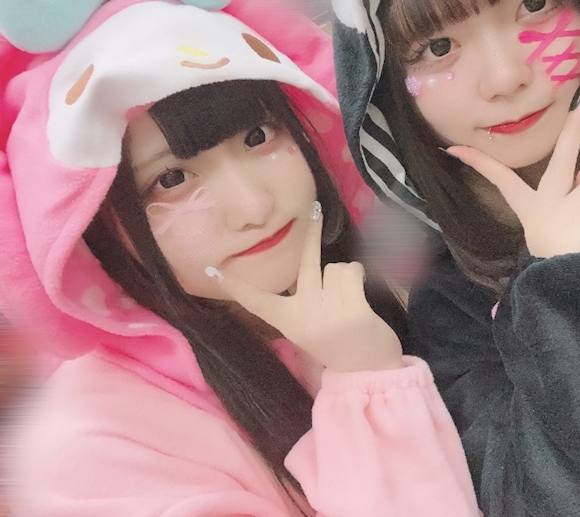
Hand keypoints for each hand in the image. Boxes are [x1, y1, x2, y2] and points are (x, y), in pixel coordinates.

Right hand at [206, 205, 403, 372]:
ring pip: (335, 267)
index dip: (234, 285)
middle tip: (313, 209)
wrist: (367, 371)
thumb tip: (311, 268)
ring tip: (347, 301)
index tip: (212, 270)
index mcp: (287, 321)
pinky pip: (352, 272)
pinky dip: (358, 278)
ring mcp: (327, 310)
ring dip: (344, 277)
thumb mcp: (308, 328)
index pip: (255, 300)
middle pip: (305, 262)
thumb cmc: (337, 346)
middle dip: (309, 233)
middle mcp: (303, 312)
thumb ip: (303, 300)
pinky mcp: (352, 308)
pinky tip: (359, 297)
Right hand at [446, 93, 579, 257]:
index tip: (454, 149)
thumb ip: (571, 197)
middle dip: (573, 126)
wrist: (564, 288)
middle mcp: (544, 201)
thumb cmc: (559, 263)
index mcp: (530, 206)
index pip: (500, 179)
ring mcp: (563, 205)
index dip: (478, 162)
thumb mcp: (557, 229)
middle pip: (563, 157)